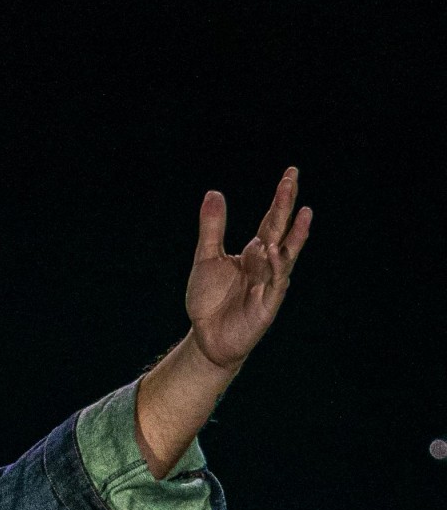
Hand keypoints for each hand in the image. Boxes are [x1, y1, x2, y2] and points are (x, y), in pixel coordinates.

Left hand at [185, 167, 312, 371]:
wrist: (207, 336)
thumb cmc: (210, 298)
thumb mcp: (206, 257)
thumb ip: (212, 227)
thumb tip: (214, 192)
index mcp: (255, 251)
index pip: (272, 220)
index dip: (280, 198)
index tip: (290, 174)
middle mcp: (267, 263)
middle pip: (281, 230)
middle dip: (287, 206)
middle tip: (293, 179)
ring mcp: (270, 283)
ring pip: (285, 255)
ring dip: (293, 235)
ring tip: (303, 212)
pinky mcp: (267, 303)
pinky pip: (274, 282)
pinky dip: (275, 266)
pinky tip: (274, 250)